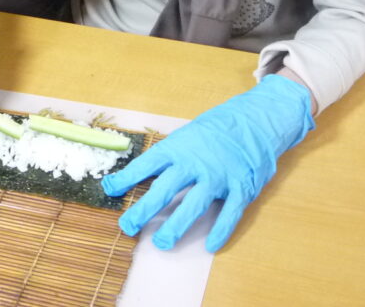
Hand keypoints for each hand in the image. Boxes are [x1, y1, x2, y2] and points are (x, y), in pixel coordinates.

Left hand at [101, 75, 314, 252]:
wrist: (255, 120)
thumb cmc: (215, 130)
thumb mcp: (186, 136)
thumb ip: (168, 156)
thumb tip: (139, 174)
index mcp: (178, 147)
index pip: (147, 164)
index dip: (126, 178)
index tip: (109, 189)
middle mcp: (195, 162)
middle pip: (165, 189)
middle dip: (144, 210)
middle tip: (127, 226)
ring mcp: (219, 176)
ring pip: (194, 205)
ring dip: (176, 226)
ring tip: (160, 243)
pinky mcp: (241, 187)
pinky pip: (229, 213)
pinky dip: (220, 231)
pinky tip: (209, 245)